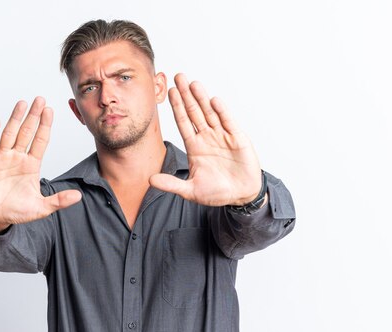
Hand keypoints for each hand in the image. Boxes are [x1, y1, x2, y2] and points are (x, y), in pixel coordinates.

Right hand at [0, 97, 81, 233]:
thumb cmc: (16, 211)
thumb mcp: (40, 208)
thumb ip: (58, 201)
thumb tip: (78, 196)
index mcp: (31, 165)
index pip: (40, 141)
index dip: (44, 126)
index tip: (50, 111)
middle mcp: (16, 158)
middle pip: (26, 133)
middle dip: (33, 116)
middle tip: (40, 99)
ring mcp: (0, 158)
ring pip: (9, 134)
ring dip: (15, 119)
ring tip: (22, 103)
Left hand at [150, 74, 263, 206]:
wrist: (242, 195)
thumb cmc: (217, 192)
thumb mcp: (191, 190)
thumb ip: (172, 184)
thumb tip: (150, 180)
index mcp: (195, 147)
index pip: (183, 123)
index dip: (177, 107)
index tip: (169, 91)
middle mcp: (207, 138)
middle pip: (195, 112)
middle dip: (186, 95)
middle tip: (178, 76)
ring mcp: (222, 136)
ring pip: (210, 113)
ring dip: (202, 99)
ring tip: (193, 83)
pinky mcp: (237, 139)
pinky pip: (228, 122)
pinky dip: (222, 112)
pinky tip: (213, 100)